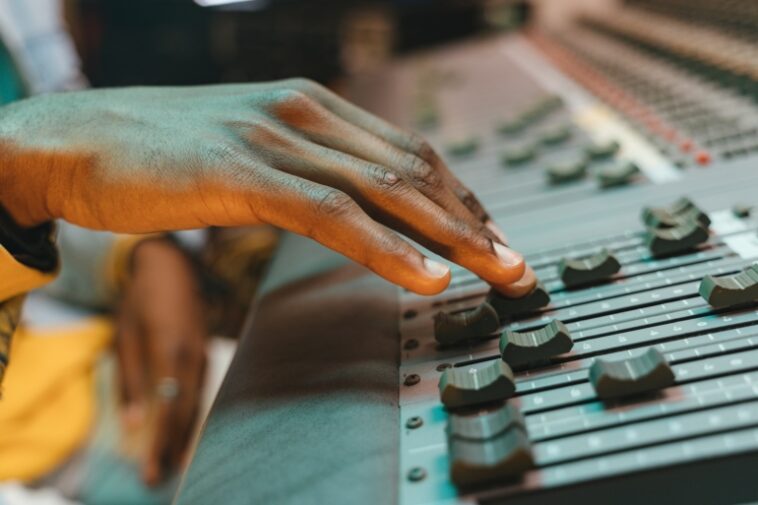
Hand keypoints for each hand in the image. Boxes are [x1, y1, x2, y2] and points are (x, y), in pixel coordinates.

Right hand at [0, 79, 530, 294]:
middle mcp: (306, 114)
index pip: (410, 153)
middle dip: (475, 221)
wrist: (84, 137)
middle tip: (518, 265)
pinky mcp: (244, 172)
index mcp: (313, 107)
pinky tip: (424, 276)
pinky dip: (384, 247)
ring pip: (386, 190)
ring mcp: (277, 139)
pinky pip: (330, 214)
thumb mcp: (255, 151)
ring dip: (451, 236)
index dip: (460, 198)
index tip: (492, 237)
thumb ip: (308, 169)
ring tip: (498, 273)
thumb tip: (352, 208)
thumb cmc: (168, 150)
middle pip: (414, 171)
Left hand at [115, 238, 206, 485]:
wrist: (173, 264)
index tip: (150, 470)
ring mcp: (203, 353)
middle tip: (159, 477)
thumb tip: (134, 422)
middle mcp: (192, 356)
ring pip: (198, 403)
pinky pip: (202, 390)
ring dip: (186, 434)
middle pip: (187, 411)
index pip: (167, 408)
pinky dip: (193, 414)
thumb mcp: (124, 335)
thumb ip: (129, 380)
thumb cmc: (141, 298)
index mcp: (169, 350)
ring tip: (175, 462)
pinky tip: (186, 429)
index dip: (159, 442)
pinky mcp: (205, 351)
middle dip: (173, 447)